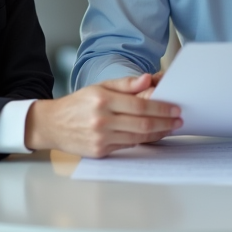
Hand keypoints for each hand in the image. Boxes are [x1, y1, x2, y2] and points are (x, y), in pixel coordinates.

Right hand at [25, 73, 181, 157]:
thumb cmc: (79, 104)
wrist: (53, 125)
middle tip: (178, 121)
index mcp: (102, 99)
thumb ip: (126, 84)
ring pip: (138, 137)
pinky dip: (142, 140)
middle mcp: (101, 119)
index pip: (140, 105)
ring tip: (169, 128)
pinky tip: (151, 135)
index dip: (161, 108)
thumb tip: (148, 80)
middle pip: (142, 123)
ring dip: (158, 133)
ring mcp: (101, 138)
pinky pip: (128, 145)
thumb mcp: (99, 87)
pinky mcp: (100, 151)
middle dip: (165, 122)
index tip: (175, 108)